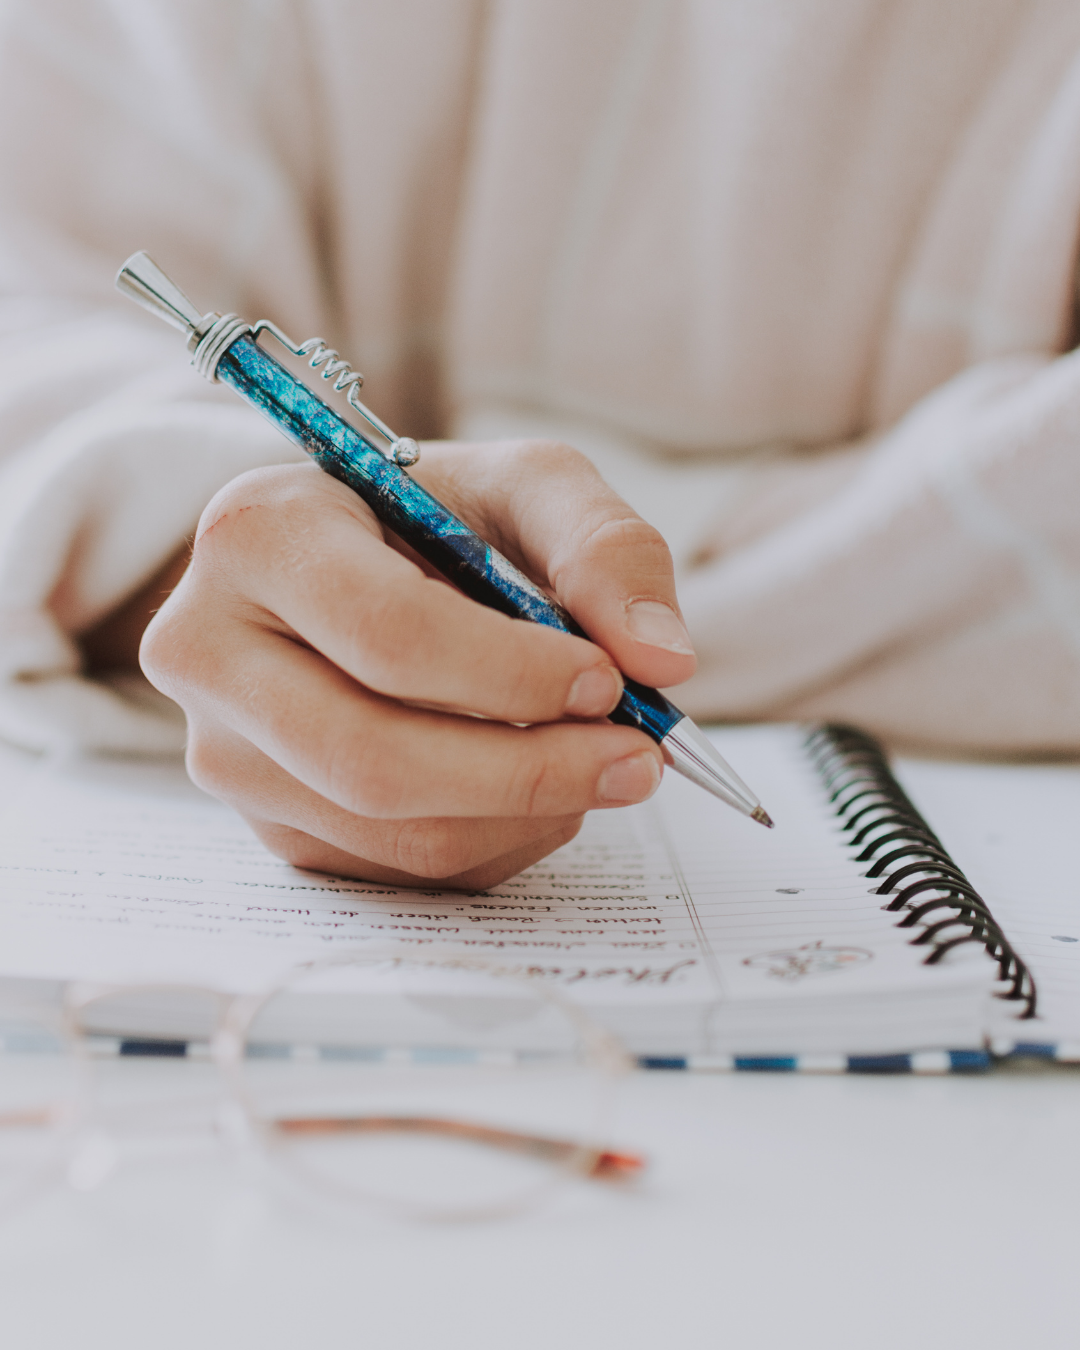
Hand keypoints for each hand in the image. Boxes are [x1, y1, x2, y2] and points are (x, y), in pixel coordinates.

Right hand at [140, 441, 696, 888]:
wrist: (354, 568)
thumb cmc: (435, 519)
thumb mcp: (526, 487)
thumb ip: (605, 547)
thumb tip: (664, 660)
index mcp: (258, 536)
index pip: (385, 634)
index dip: (512, 674)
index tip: (608, 681)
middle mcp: (209, 651)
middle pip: (372, 757)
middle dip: (528, 770)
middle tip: (637, 758)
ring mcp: (226, 752)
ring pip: (390, 830)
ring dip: (525, 813)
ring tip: (593, 761)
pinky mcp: (269, 823)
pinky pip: (397, 869)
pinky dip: (496, 841)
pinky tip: (530, 785)